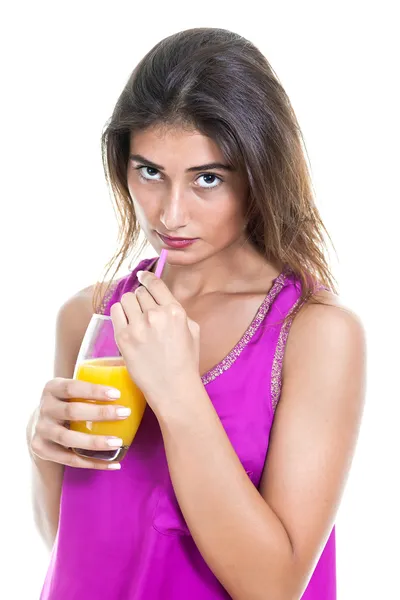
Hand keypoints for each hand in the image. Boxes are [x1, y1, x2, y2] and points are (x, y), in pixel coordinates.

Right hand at [28, 378, 131, 469]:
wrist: (42, 423)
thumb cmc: (68, 401)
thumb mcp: (72, 388)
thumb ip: (94, 380)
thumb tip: (131, 370)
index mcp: (52, 388)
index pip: (71, 387)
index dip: (93, 390)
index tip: (117, 394)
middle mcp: (44, 408)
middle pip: (72, 412)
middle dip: (100, 413)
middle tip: (124, 413)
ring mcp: (41, 430)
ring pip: (68, 438)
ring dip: (95, 442)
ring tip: (118, 442)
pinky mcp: (42, 450)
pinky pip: (70, 460)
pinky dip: (92, 463)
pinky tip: (113, 463)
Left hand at [110, 270, 200, 412]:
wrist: (173, 388)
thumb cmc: (186, 361)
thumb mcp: (193, 330)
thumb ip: (178, 311)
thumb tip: (163, 299)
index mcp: (175, 311)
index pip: (156, 284)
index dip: (147, 277)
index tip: (142, 276)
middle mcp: (156, 315)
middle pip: (140, 292)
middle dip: (141, 299)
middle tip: (143, 311)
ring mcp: (138, 326)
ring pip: (125, 299)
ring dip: (129, 305)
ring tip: (133, 317)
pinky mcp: (123, 338)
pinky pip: (115, 312)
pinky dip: (119, 314)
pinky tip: (125, 322)